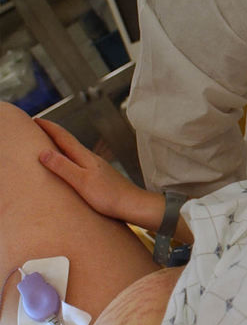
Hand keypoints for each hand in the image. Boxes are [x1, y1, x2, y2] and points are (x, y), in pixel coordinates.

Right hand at [36, 119, 157, 225]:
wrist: (133, 204)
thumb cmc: (109, 196)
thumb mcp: (81, 182)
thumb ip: (63, 167)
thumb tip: (44, 152)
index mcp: (85, 157)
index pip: (64, 137)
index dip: (49, 127)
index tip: (35, 119)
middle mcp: (91, 158)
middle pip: (69, 141)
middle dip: (53, 132)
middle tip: (38, 126)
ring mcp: (96, 166)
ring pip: (75, 150)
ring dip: (61, 144)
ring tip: (49, 143)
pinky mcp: (99, 175)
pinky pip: (79, 160)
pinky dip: (69, 156)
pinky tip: (69, 163)